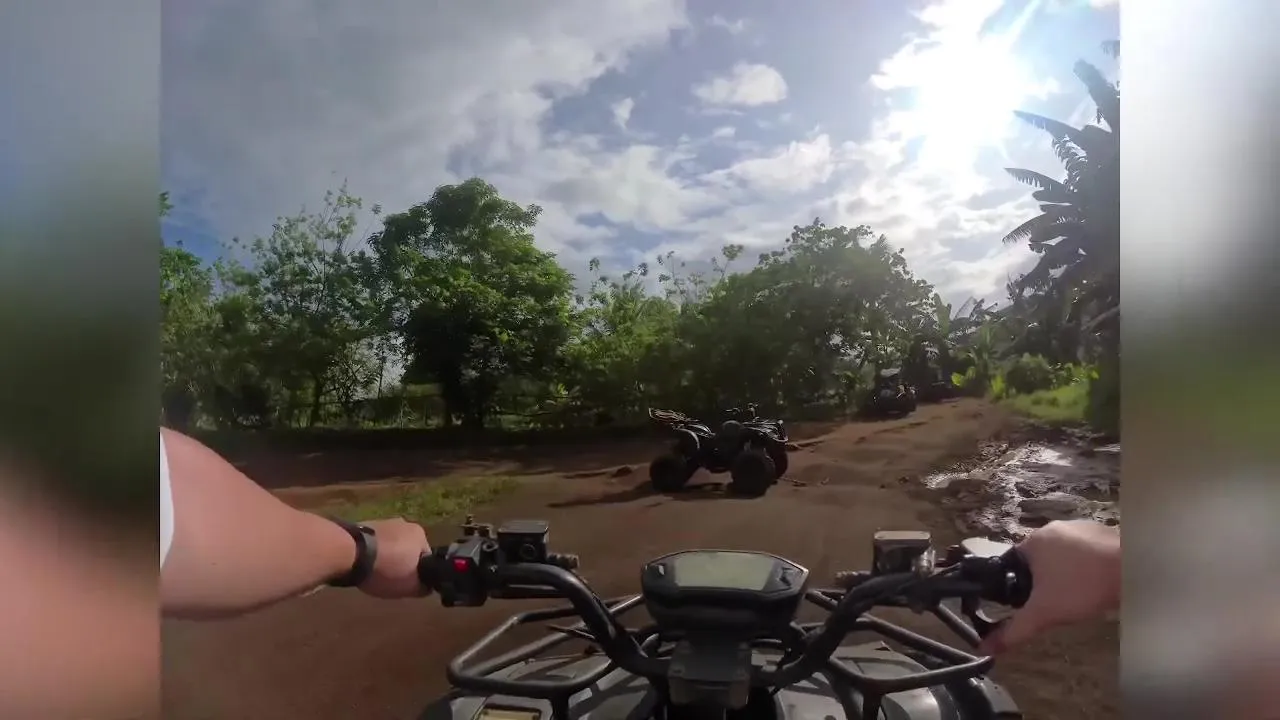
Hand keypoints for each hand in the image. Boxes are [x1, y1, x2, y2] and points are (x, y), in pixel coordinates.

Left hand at [357, 518, 431, 598]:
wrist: (349, 552)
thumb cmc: (386, 569)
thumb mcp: (410, 587)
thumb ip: (423, 587)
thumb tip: (426, 586)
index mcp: (420, 534)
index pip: (426, 558)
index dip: (419, 574)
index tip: (408, 584)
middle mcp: (404, 523)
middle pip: (407, 549)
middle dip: (400, 563)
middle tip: (391, 580)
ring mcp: (382, 522)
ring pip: (389, 545)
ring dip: (384, 558)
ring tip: (373, 574)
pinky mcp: (362, 525)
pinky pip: (372, 543)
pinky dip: (369, 553)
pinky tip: (361, 565)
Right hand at [978, 520, 1119, 654]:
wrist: (1135, 569)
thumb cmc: (1083, 586)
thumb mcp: (1045, 613)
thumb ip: (1015, 630)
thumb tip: (985, 647)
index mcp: (1032, 541)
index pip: (1012, 563)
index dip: (1017, 586)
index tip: (1030, 603)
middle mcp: (1052, 528)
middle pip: (1038, 560)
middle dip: (1045, 582)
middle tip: (1056, 603)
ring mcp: (1080, 527)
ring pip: (1063, 556)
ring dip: (1066, 574)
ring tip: (1079, 595)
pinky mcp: (1103, 532)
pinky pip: (1085, 552)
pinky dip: (1087, 567)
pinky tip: (1097, 584)